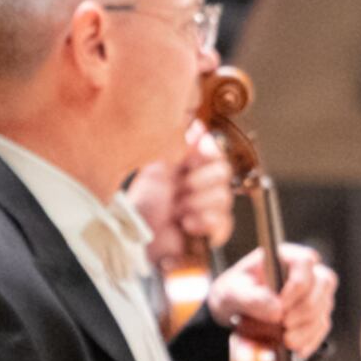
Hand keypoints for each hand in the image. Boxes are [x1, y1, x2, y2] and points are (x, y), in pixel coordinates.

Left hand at [137, 125, 236, 270]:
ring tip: (177, 210)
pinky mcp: (213, 231)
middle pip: (224, 172)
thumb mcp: (158, 167)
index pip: (215, 151)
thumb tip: (197, 123)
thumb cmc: (143, 204)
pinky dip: (203, 222)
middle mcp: (205, 184)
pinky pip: (223, 221)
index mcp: (192, 166)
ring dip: (196, 203)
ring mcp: (211, 208)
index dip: (206, 153)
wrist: (136, 237)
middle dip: (197, 182)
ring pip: (224, 197)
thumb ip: (179, 145)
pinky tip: (186, 223)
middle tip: (178, 190)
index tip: (189, 160)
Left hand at [210, 246, 337, 358]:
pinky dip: (310, 339)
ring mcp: (315, 292)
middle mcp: (306, 271)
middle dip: (305, 309)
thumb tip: (277, 311)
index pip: (305, 262)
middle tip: (285, 326)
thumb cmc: (234, 292)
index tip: (282, 307)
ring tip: (286, 340)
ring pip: (324, 307)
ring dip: (307, 328)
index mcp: (285, 256)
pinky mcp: (316, 313)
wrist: (234, 311)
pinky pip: (322, 326)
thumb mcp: (232, 292)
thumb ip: (251, 298)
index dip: (298, 285)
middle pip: (323, 283)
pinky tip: (296, 349)